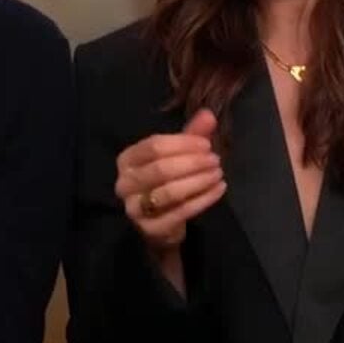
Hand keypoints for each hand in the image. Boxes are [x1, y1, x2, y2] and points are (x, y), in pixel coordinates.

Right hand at [115, 108, 223, 250]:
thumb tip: (209, 114)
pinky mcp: (150, 229)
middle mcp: (124, 184)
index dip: (183, 144)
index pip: (153, 146)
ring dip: (199, 181)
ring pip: (170, 192)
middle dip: (192, 163)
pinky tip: (219, 189)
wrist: (159, 225)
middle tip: (216, 160)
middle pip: (161, 168)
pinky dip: (203, 199)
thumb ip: (190, 135)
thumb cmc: (166, 182)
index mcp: (127, 160)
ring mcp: (135, 208)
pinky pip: (180, 212)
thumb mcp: (176, 156)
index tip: (207, 145)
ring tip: (218, 174)